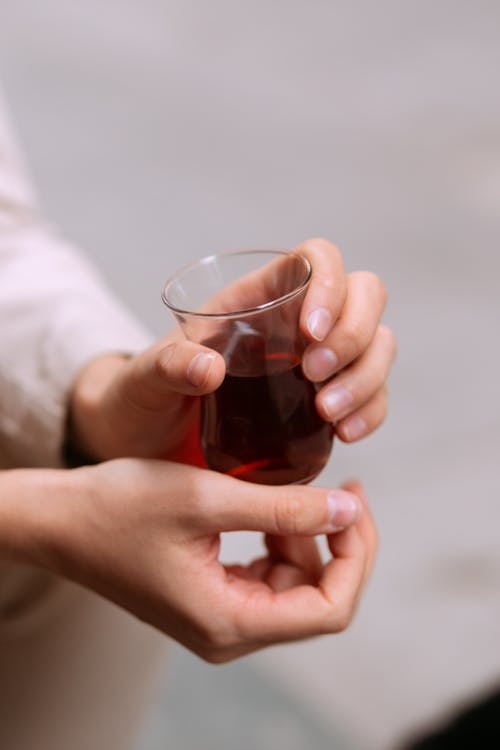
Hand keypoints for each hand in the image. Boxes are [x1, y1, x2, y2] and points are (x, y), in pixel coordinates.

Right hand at [36, 460, 375, 661]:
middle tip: (344, 491)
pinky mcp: (211, 597)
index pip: (329, 608)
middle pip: (319, 601)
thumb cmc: (120, 507)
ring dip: (310, 542)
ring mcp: (220, 618)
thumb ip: (283, 508)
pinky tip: (274, 512)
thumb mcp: (207, 499)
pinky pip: (268, 579)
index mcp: (229, 622)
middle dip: (340, 546)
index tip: (354, 502)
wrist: (61, 520)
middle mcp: (228, 633)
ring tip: (299, 496)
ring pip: (296, 588)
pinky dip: (282, 544)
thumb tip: (347, 509)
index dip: (355, 556)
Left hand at [67, 238, 395, 460]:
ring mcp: (317, 362)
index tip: (310, 332)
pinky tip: (345, 434)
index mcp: (257, 298)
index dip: (329, 282)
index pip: (316, 258)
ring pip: (377, 345)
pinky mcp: (325, 403)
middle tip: (314, 376)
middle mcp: (296, 323)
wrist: (148, 445)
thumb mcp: (144, 381)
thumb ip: (167, 367)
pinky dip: (370, 411)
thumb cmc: (142, 399)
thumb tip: (211, 368)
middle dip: (354, 333)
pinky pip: (371, 395)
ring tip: (328, 414)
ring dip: (366, 377)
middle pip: (364, 296)